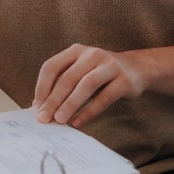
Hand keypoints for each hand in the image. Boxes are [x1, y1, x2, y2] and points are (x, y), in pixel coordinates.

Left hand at [32, 44, 149, 127]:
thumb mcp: (80, 72)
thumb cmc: (101, 73)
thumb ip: (61, 84)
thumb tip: (39, 105)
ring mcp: (110, 65)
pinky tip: (78, 122)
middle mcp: (92, 54)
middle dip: (54, 100)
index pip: (52, 66)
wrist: (136, 69)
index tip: (37, 106)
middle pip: (68, 77)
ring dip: (70, 104)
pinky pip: (104, 97)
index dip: (42, 87)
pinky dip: (89, 111)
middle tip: (45, 118)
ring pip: (86, 85)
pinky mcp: (124, 80)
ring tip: (60, 120)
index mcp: (77, 50)